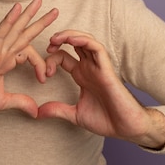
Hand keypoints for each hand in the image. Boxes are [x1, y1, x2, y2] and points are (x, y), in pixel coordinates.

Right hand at [0, 0, 57, 126]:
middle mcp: (1, 54)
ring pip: (13, 29)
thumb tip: (35, 111)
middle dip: (38, 21)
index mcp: (4, 63)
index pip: (27, 52)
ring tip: (39, 0)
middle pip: (23, 34)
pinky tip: (16, 9)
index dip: (40, 60)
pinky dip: (8, 22)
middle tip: (55, 9)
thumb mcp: (2, 102)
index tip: (47, 71)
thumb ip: (19, 102)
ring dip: (26, 15)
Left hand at [37, 31, 164, 148]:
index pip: (63, 56)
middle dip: (59, 38)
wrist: (126, 129)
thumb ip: (58, 110)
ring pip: (85, 40)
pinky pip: (97, 48)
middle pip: (74, 42)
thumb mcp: (75, 114)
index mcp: (82, 75)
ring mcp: (99, 67)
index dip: (51, 59)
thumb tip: (38, 112)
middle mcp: (90, 67)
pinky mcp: (107, 69)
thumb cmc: (106, 120)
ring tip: (57, 38)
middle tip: (48, 44)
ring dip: (70, 35)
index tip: (44, 74)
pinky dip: (84, 41)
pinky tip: (72, 41)